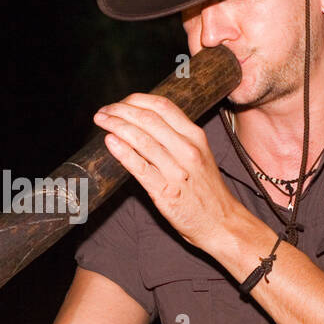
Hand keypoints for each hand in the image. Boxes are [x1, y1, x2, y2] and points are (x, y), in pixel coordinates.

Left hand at [94, 93, 241, 251]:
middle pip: (148, 119)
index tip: (120, 103)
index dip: (136, 101)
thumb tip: (145, 123)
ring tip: (101, 121)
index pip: (162, 106)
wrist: (222, 223)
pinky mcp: (166, 192)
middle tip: (103, 111)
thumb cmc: (206, 190)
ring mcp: (177, 171)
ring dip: (116, 126)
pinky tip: (110, 142)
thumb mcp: (198, 154)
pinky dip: (123, 152)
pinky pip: (141, 168)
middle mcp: (187, 149)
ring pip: (142, 139)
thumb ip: (176, 137)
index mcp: (195, 136)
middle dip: (120, 111)